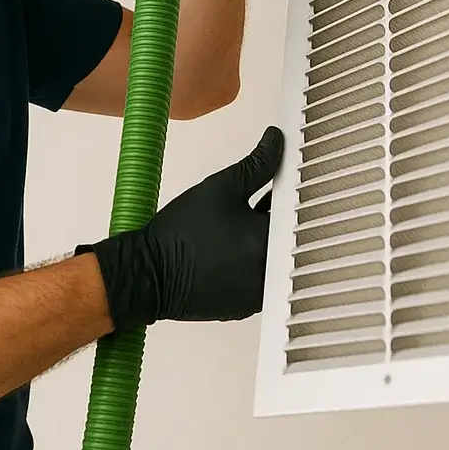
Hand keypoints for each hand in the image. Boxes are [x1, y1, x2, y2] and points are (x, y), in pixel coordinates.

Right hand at [77, 126, 283, 333]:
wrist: (150, 272)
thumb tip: (276, 143)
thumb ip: (258, 163)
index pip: (299, 211)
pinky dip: (251, 262)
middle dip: (278, 215)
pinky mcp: (244, 306)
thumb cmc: (182, 232)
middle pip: (289, 237)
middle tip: (261, 199)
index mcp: (270, 243)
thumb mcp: (222, 186)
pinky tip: (230, 247)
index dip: (293, 191)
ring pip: (274, 259)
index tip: (283, 182)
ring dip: (264, 240)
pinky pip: (259, 278)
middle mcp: (271, 273)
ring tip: (241, 223)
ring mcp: (258, 294)